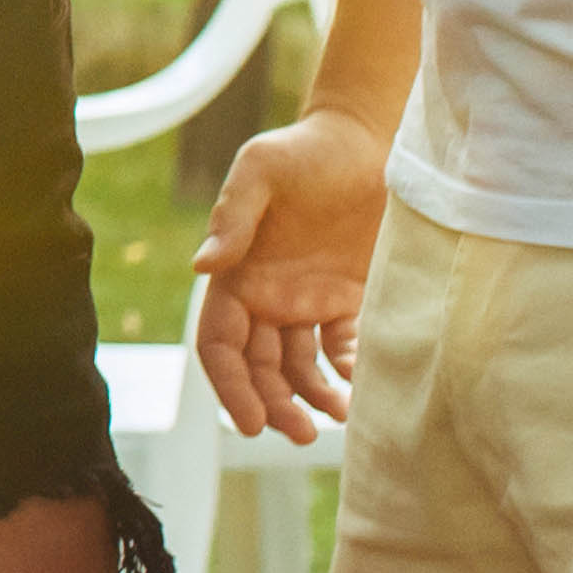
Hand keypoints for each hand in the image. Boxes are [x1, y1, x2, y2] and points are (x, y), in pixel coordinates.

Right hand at [189, 108, 389, 444]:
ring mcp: (310, 301)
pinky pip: (345, 349)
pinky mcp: (351, 298)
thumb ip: (233, 215)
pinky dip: (350, 373)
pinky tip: (363, 386)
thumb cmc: (306, 149)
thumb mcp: (261, 169)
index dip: (230, 386)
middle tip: (299, 433)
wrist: (368, 139)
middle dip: (272, 405)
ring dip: (311, 399)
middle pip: (259, 368)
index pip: (220, 345)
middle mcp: (269, 296)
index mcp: (237, 276)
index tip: (250, 420)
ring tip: (337, 416)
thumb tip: (203, 265)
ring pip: (301, 369)